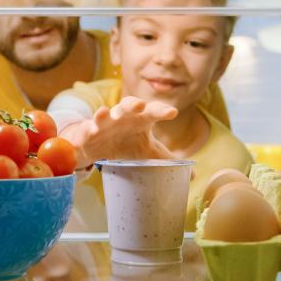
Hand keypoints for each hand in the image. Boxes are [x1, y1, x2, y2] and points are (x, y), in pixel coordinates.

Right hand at [60, 96, 177, 166]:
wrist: (101, 149)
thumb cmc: (129, 146)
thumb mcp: (149, 153)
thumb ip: (168, 160)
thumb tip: (194, 175)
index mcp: (140, 119)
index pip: (153, 111)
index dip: (162, 110)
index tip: (173, 113)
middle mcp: (123, 117)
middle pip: (128, 105)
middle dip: (132, 104)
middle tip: (139, 106)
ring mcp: (105, 123)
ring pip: (104, 114)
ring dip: (105, 113)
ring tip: (106, 113)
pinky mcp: (89, 132)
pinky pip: (87, 130)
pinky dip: (87, 129)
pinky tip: (89, 130)